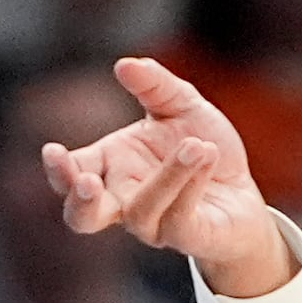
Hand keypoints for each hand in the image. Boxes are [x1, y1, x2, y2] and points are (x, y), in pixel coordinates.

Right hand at [41, 57, 295, 296]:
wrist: (247, 192)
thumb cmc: (205, 151)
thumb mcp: (184, 107)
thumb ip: (155, 86)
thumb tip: (125, 65)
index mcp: (111, 167)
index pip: (70, 174)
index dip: (58, 168)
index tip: (54, 151)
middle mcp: (124, 201)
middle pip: (83, 217)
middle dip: (79, 201)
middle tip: (86, 180)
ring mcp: (154, 225)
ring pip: (141, 211)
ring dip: (168, 175)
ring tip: (196, 146)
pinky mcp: (187, 237)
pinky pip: (178, 217)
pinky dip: (190, 184)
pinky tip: (207, 156)